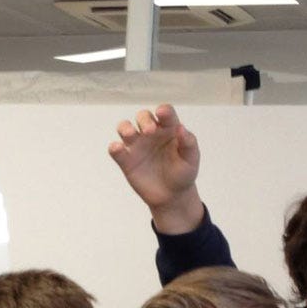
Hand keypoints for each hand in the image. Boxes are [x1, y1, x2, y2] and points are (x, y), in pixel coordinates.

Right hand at [108, 103, 204, 233]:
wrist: (172, 196)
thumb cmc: (183, 174)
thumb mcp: (191, 159)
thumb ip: (189, 143)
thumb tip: (181, 128)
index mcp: (169, 129)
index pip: (165, 113)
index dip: (163, 111)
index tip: (162, 113)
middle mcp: (151, 133)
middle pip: (143, 116)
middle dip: (144, 120)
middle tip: (150, 131)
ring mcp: (137, 145)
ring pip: (125, 128)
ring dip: (125, 128)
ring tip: (130, 135)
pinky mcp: (126, 160)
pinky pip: (116, 151)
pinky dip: (114, 148)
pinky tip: (117, 148)